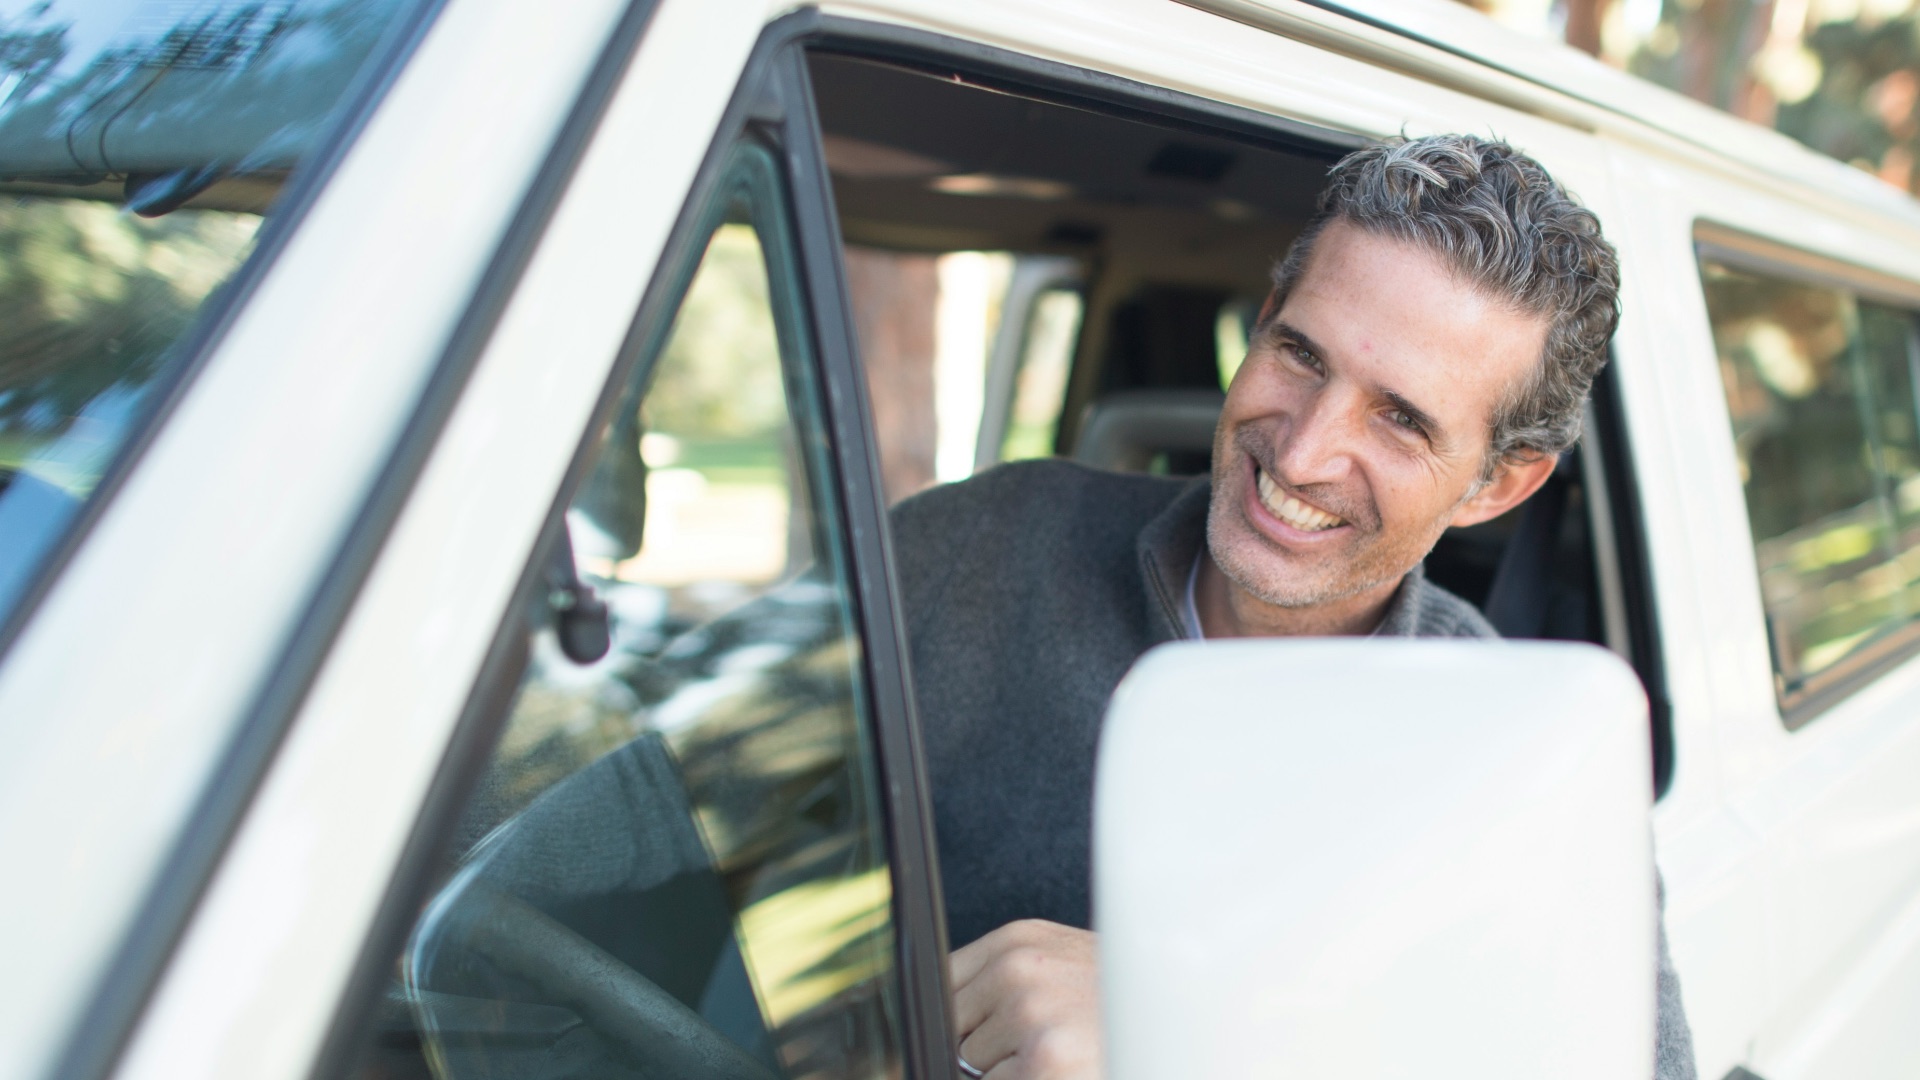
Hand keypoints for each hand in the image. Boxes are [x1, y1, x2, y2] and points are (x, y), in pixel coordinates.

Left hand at [949, 919, 1103, 1079]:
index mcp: (1015, 941)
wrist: (1176, 1028)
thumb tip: (956, 1012)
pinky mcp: (1042, 1059)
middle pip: (953, 1023)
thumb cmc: (1115, 1000)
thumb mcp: (1058, 961)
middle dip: (985, 1042)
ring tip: (1052, 1052)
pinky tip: (1058, 1070)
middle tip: (1035, 1038)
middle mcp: (1016, 970)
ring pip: (969, 1062)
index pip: (945, 978)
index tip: (982, 1023)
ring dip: (1006, 1068)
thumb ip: (1006, 974)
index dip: (962, 1012)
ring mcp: (1027, 1015)